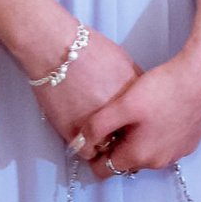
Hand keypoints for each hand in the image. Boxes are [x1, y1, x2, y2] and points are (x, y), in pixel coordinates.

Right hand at [31, 30, 143, 154]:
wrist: (57, 48)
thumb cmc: (88, 50)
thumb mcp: (124, 62)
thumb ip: (135, 84)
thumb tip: (139, 99)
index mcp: (135, 98)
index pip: (143, 123)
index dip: (136, 126)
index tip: (131, 126)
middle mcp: (120, 114)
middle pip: (128, 138)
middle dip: (123, 138)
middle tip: (116, 136)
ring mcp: (98, 125)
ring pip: (108, 149)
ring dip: (105, 145)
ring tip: (99, 137)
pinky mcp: (76, 132)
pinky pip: (88, 152)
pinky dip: (87, 148)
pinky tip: (85, 137)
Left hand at [75, 52, 200, 177]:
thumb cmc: (164, 88)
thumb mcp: (123, 105)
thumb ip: (96, 128)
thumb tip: (79, 145)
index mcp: (139, 156)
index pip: (104, 171)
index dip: (94, 154)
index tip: (94, 134)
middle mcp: (159, 161)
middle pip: (126, 162)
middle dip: (117, 145)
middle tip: (117, 117)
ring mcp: (178, 153)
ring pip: (146, 152)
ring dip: (138, 139)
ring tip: (138, 112)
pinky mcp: (190, 142)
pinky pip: (164, 144)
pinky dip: (157, 133)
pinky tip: (158, 111)